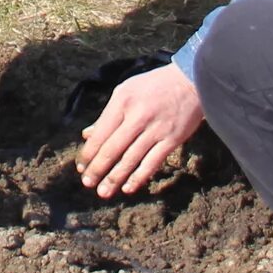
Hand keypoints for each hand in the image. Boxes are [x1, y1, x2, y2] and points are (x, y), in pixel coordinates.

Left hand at [79, 62, 204, 199]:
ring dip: (115, 177)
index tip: (81, 168)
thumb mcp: (126, 91)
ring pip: (131, 158)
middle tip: (87, 184)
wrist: (191, 81)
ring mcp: (156, 129)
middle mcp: (137, 116)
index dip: (89, 153)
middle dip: (98, 169)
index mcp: (122, 102)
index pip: (101, 133)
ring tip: (103, 192)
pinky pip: (152, 162)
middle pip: (113, 148)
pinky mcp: (172, 139)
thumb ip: (107, 115)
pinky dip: (139, 177)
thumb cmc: (154, 86)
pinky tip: (128, 188)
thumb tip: (87, 135)